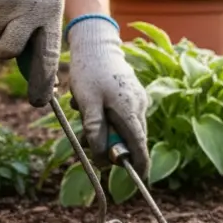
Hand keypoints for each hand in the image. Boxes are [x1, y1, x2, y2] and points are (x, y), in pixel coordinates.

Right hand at [0, 0, 63, 106]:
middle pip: (7, 51)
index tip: (40, 101)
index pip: (47, 53)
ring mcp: (7, 0)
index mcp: (52, 8)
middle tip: (1, 25)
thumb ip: (36, 23)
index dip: (43, 80)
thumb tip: (26, 60)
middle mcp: (32, 7)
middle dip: (0, 45)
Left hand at [67, 17, 149, 177]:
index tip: (137, 179)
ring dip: (105, 130)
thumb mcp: (87, 103)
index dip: (139, 165)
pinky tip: (89, 106)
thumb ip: (95, 130)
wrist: (95, 42)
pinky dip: (107, 118)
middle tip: (86, 144)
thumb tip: (101, 156)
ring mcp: (138, 98)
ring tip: (82, 117)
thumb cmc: (89, 71)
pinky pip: (122, 114)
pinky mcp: (132, 93)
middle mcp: (140, 105)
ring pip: (125, 126)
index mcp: (130, 110)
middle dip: (110, 146)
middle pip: (131, 138)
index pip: (140, 145)